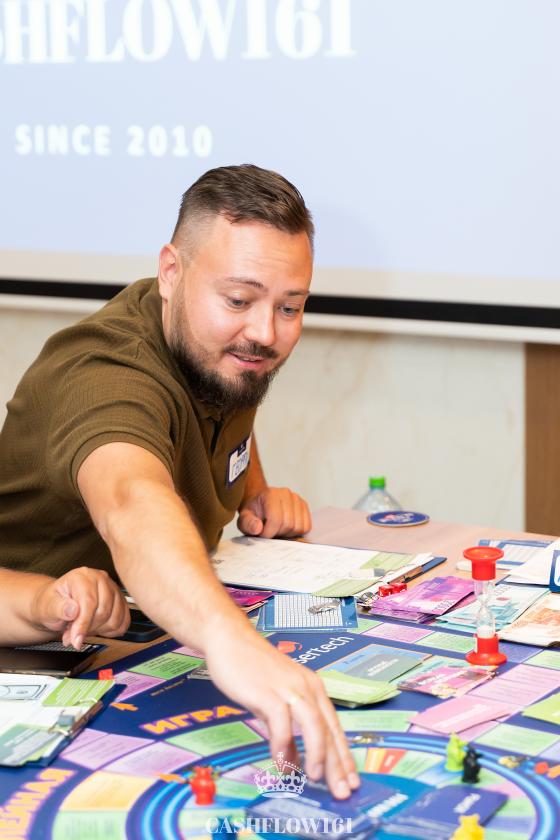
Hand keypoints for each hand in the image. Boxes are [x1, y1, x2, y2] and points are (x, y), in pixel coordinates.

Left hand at [31, 567, 129, 649]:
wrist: (57, 605)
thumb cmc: (52, 603)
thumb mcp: (47, 606)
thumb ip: (58, 608)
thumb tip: (72, 610)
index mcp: (83, 576)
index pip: (89, 602)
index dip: (83, 624)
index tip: (76, 639)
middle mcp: (101, 579)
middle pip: (103, 612)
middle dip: (88, 629)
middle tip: (73, 633)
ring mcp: (113, 590)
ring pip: (114, 619)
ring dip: (98, 630)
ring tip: (84, 628)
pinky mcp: (120, 601)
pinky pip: (124, 622)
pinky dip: (111, 631)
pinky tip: (97, 628)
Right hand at [204, 627, 358, 798]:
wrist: (230, 640)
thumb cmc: (253, 669)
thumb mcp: (276, 700)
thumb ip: (287, 727)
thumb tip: (293, 760)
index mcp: (313, 688)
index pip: (334, 727)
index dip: (344, 756)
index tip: (351, 781)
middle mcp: (306, 687)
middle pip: (328, 729)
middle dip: (338, 764)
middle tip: (343, 791)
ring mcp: (288, 688)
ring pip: (313, 724)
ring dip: (317, 753)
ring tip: (315, 777)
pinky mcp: (268, 692)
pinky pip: (281, 722)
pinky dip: (282, 744)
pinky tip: (280, 761)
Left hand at [237, 487, 311, 537]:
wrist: (260, 503)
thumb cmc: (253, 511)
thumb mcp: (244, 518)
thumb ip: (248, 524)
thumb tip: (258, 528)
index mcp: (270, 494)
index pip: (276, 520)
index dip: (269, 533)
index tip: (261, 534)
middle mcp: (286, 494)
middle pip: (289, 525)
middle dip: (278, 534)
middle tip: (269, 532)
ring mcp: (297, 499)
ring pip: (299, 527)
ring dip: (287, 534)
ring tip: (277, 529)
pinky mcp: (304, 506)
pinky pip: (306, 526)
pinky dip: (297, 532)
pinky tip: (286, 528)